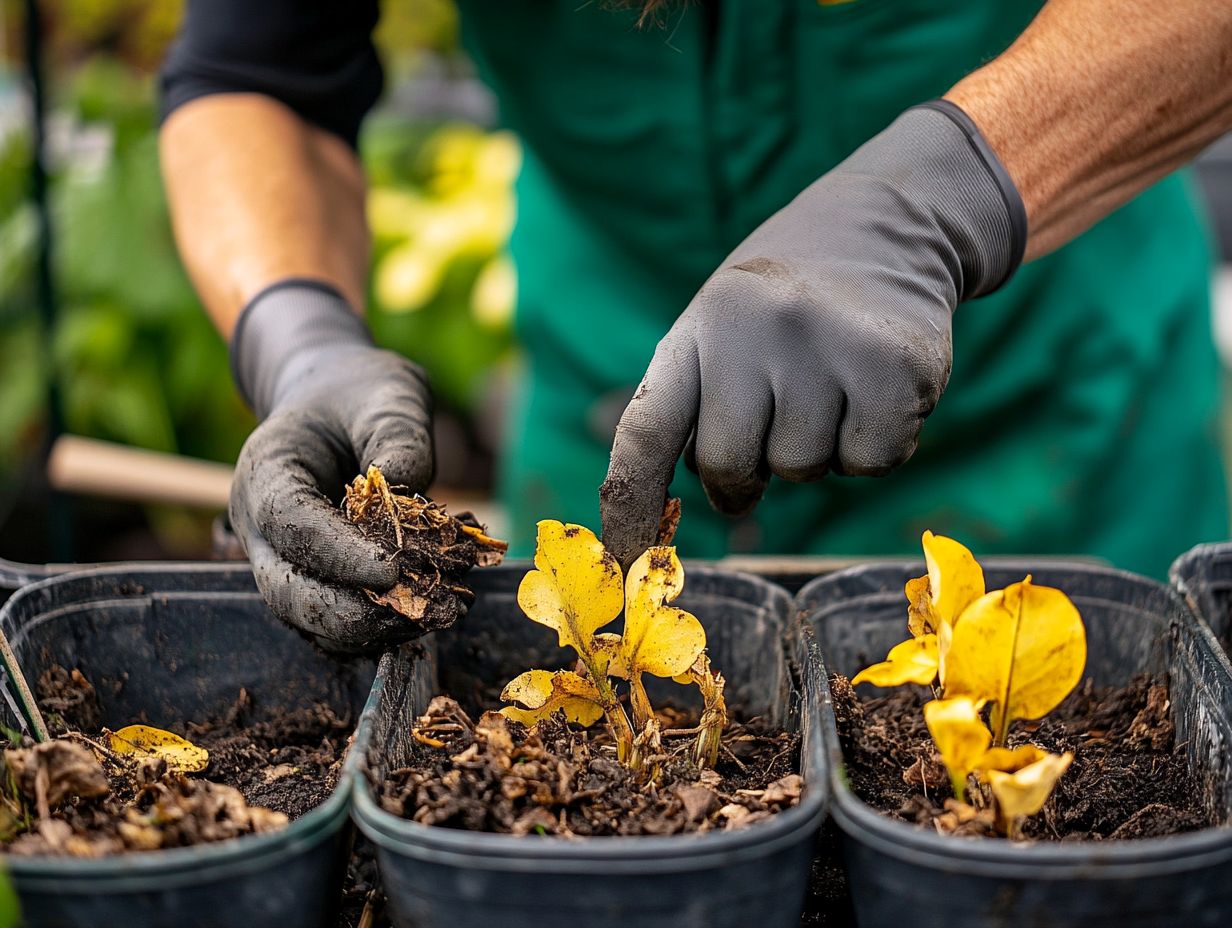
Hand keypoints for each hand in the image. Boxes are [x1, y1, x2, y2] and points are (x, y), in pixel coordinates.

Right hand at [229, 281, 435, 651]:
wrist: (334, 399)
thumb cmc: (358, 393)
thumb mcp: (389, 394)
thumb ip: (399, 436)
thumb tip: (413, 498)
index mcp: (265, 474)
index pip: (292, 528)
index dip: (340, 557)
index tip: (394, 572)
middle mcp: (259, 527)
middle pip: (287, 592)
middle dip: (352, 612)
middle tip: (422, 611)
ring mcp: (279, 559)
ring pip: (309, 618)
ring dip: (368, 628)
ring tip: (436, 615)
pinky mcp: (310, 579)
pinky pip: (332, 620)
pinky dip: (374, 626)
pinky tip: (427, 614)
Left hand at [600, 101, 1025, 565]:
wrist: (889, 224)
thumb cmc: (786, 302)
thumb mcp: (720, 327)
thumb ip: (693, 406)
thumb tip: (658, 519)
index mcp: (700, 326)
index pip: (646, 432)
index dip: (629, 505)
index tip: (625, 560)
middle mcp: (755, 329)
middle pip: (728, 467)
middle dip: (746, 472)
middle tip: (770, 430)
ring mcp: (827, 345)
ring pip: (802, 469)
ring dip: (816, 450)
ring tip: (829, 385)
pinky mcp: (894, 366)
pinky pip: (869, 463)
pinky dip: (873, 447)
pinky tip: (873, 392)